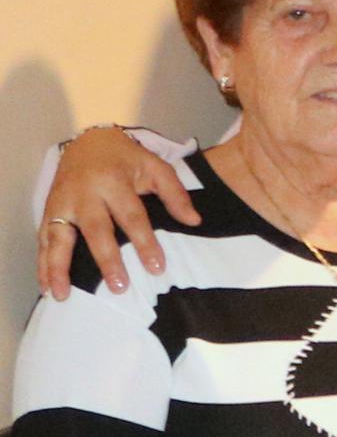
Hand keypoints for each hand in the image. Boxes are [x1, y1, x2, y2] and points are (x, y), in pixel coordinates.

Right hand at [34, 125, 196, 298]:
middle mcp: (83, 194)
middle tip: (119, 287)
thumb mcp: (155, 167)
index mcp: (112, 181)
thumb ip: (175, 193)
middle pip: (95, 230)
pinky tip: (46, 287)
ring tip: (63, 295)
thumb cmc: (127, 159)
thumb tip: (194, 221)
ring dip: (59, 268)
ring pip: (58, 237)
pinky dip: (42, 264)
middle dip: (106, 260)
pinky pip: (43, 240)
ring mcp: (61, 203)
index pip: (131, 216)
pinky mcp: (48, 211)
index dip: (144, 243)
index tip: (157, 268)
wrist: (89, 141)